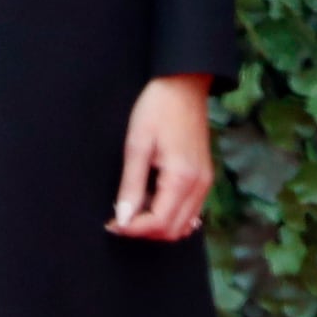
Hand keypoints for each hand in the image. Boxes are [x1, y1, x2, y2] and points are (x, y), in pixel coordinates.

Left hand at [109, 76, 214, 240]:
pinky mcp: (204, 178)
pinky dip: (170, 215)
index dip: (133, 229)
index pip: (159, 223)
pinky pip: (190, 211)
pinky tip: (151, 201)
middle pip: (173, 230)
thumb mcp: (137, 145)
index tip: (111, 223)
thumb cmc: (158, 109)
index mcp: (182, 178)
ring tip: (133, 208)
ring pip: (183, 224)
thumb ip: (131, 186)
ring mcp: (205, 183)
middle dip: (145, 231)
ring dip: (157, 225)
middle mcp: (199, 186)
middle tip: (119, 218)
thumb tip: (123, 219)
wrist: (184, 85)